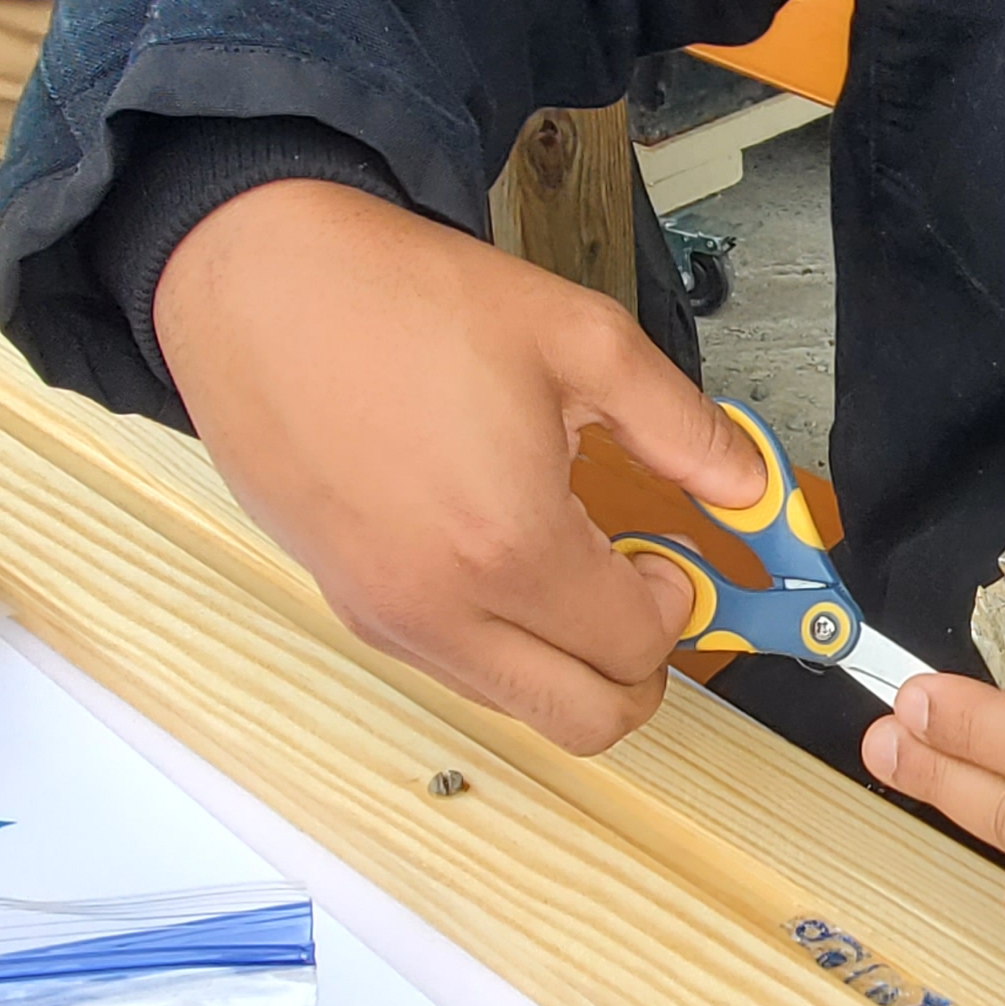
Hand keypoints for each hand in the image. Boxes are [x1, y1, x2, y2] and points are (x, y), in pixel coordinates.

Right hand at [152, 184, 771, 754]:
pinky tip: (496, 553)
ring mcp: (386, 616)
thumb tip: (748, 483)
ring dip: (563, 661)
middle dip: (637, 673)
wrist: (256, 283)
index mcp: (508, 546)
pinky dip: (497, 641)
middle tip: (640, 596)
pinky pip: (450, 667)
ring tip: (564, 560)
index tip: (669, 557)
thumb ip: (681, 424)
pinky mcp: (347, 605)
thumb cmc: (396, 300)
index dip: (676, 604)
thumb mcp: (576, 338)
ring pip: (516, 707)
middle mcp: (439, 607)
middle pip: (585, 721)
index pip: (635, 647)